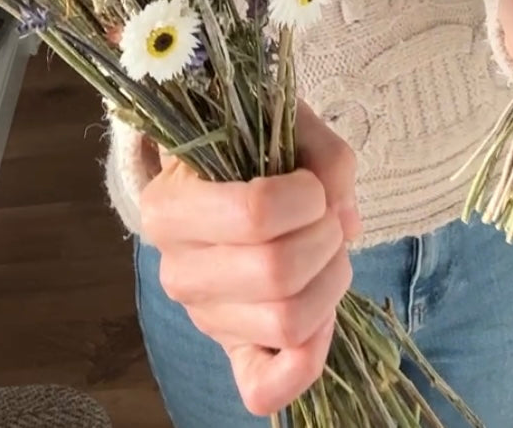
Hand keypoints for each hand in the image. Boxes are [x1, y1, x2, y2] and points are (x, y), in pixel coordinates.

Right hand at [138, 101, 360, 417]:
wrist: (220, 180)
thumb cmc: (249, 149)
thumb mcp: (282, 126)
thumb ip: (324, 157)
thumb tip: (342, 215)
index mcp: (170, 206)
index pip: (255, 213)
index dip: (308, 198)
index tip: (312, 185)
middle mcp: (177, 269)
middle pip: (277, 272)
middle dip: (325, 238)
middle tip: (327, 218)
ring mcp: (204, 316)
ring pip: (287, 322)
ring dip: (330, 281)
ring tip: (328, 251)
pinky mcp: (232, 349)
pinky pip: (261, 386)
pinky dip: (300, 369)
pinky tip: (321, 327)